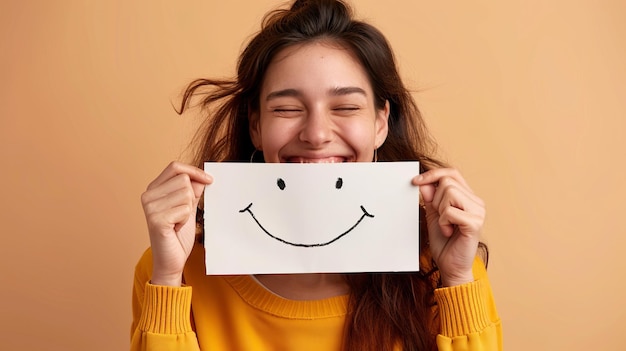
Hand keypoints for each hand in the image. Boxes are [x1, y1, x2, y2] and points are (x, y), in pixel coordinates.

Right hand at [141, 162, 212, 285]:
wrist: (170, 261)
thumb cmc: (178, 234)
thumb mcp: (187, 207)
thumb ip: (192, 191)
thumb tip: (202, 177)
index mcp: (153, 189)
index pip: (175, 167)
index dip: (194, 171)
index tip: (209, 180)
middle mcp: (148, 195)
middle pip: (184, 180)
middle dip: (191, 197)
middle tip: (182, 214)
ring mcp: (150, 207)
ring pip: (186, 193)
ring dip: (188, 210)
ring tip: (177, 222)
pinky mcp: (157, 219)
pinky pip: (185, 208)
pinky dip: (185, 219)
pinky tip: (176, 228)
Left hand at [412, 168, 484, 286]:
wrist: (451, 266)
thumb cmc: (444, 242)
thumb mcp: (432, 215)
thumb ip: (430, 198)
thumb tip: (423, 182)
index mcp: (468, 197)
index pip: (452, 173)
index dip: (433, 174)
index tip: (415, 181)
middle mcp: (476, 202)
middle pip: (448, 182)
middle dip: (436, 199)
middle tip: (441, 217)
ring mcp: (478, 211)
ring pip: (449, 192)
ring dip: (440, 211)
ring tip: (446, 225)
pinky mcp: (475, 223)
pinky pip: (450, 211)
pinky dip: (443, 222)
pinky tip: (449, 231)